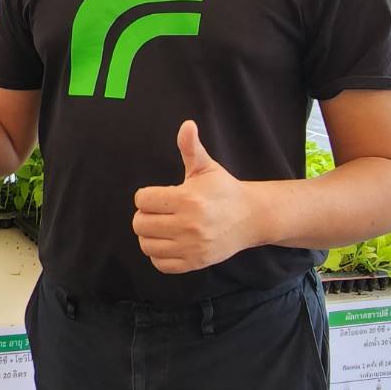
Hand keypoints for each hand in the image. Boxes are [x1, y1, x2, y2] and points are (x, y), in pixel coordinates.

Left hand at [132, 121, 259, 273]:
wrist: (251, 217)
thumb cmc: (223, 190)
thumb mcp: (207, 167)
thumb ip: (191, 147)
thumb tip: (187, 125)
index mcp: (188, 199)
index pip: (142, 200)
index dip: (146, 196)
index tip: (159, 196)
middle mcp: (189, 225)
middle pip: (139, 224)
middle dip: (145, 215)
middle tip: (159, 211)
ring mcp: (191, 247)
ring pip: (146, 245)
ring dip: (150, 236)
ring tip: (162, 226)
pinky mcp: (194, 263)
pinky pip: (160, 264)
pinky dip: (159, 255)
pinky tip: (169, 242)